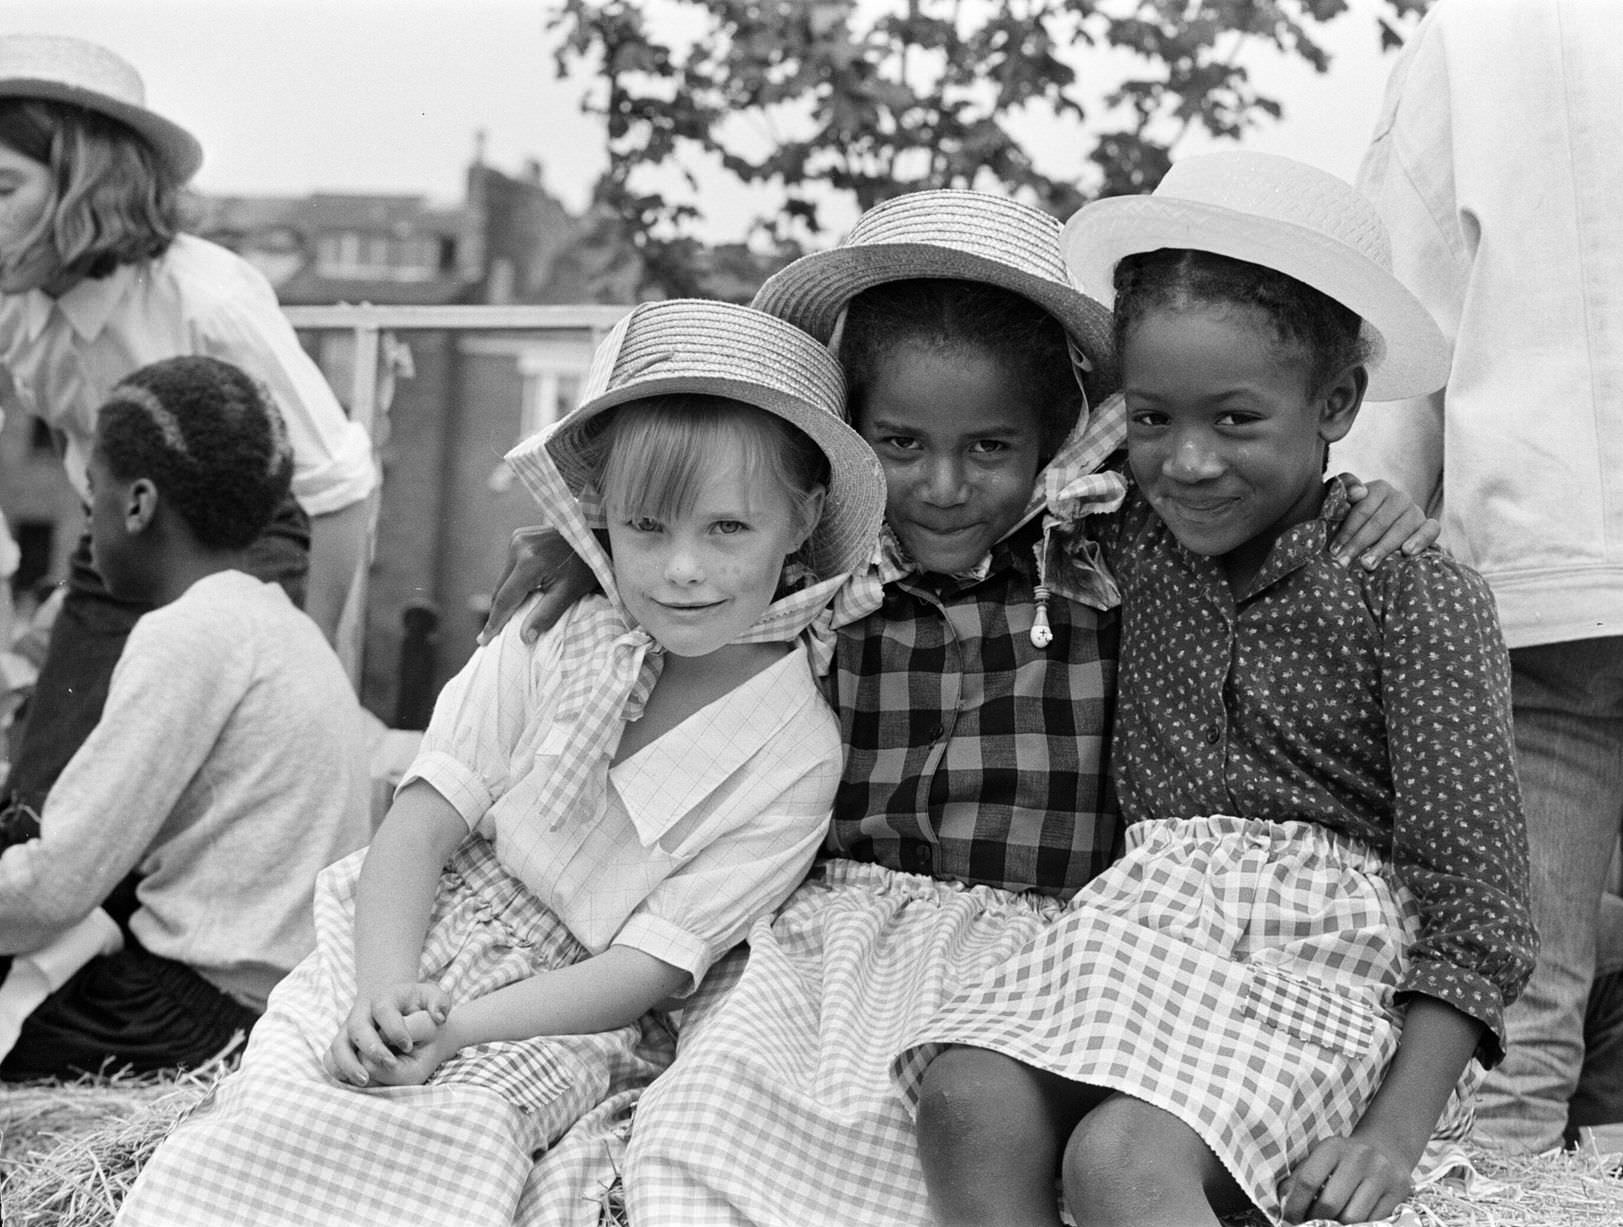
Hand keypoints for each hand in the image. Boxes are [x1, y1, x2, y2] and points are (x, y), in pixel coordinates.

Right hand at [323, 981, 449, 1087]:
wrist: (395, 1004)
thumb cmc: (416, 1004)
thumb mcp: (431, 995)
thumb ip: (439, 1002)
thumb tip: (439, 1017)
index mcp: (383, 998)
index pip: (384, 1010)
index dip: (395, 1029)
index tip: (408, 1046)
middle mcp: (361, 1013)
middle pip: (357, 1028)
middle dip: (371, 1047)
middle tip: (389, 1063)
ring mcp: (348, 1029)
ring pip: (338, 1045)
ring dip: (348, 1064)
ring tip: (365, 1080)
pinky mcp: (342, 1043)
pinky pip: (330, 1058)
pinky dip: (336, 1070)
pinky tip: (351, 1082)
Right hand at [477, 525, 595, 646]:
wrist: (595, 537)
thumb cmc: (586, 567)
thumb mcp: (569, 593)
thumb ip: (546, 615)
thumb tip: (524, 638)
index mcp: (529, 562)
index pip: (505, 599)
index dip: (494, 622)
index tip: (483, 640)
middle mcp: (518, 547)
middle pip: (500, 588)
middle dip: (499, 611)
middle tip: (493, 634)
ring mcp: (517, 539)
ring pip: (504, 578)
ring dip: (507, 595)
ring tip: (511, 614)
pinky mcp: (518, 536)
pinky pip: (510, 567)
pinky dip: (513, 581)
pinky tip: (521, 592)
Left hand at [1281, 1134, 1413, 1224]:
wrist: (1387, 1149)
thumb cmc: (1345, 1158)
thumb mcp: (1322, 1158)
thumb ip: (1301, 1177)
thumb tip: (1283, 1201)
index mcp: (1333, 1147)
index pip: (1308, 1180)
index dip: (1295, 1205)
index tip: (1289, 1218)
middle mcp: (1359, 1158)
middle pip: (1330, 1203)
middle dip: (1316, 1220)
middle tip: (1310, 1225)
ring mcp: (1381, 1174)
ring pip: (1354, 1217)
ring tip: (1329, 1225)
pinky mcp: (1399, 1191)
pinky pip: (1375, 1221)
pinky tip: (1350, 1224)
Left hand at [1330, 476, 1438, 569]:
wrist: (1377, 528)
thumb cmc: (1353, 515)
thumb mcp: (1343, 499)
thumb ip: (1344, 486)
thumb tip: (1359, 493)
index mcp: (1379, 489)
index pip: (1362, 510)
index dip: (1347, 530)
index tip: (1334, 550)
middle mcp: (1400, 498)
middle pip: (1379, 522)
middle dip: (1359, 543)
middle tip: (1344, 561)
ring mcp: (1416, 511)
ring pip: (1401, 529)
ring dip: (1383, 548)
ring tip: (1367, 564)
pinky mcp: (1430, 525)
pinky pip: (1431, 530)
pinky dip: (1420, 540)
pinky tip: (1407, 552)